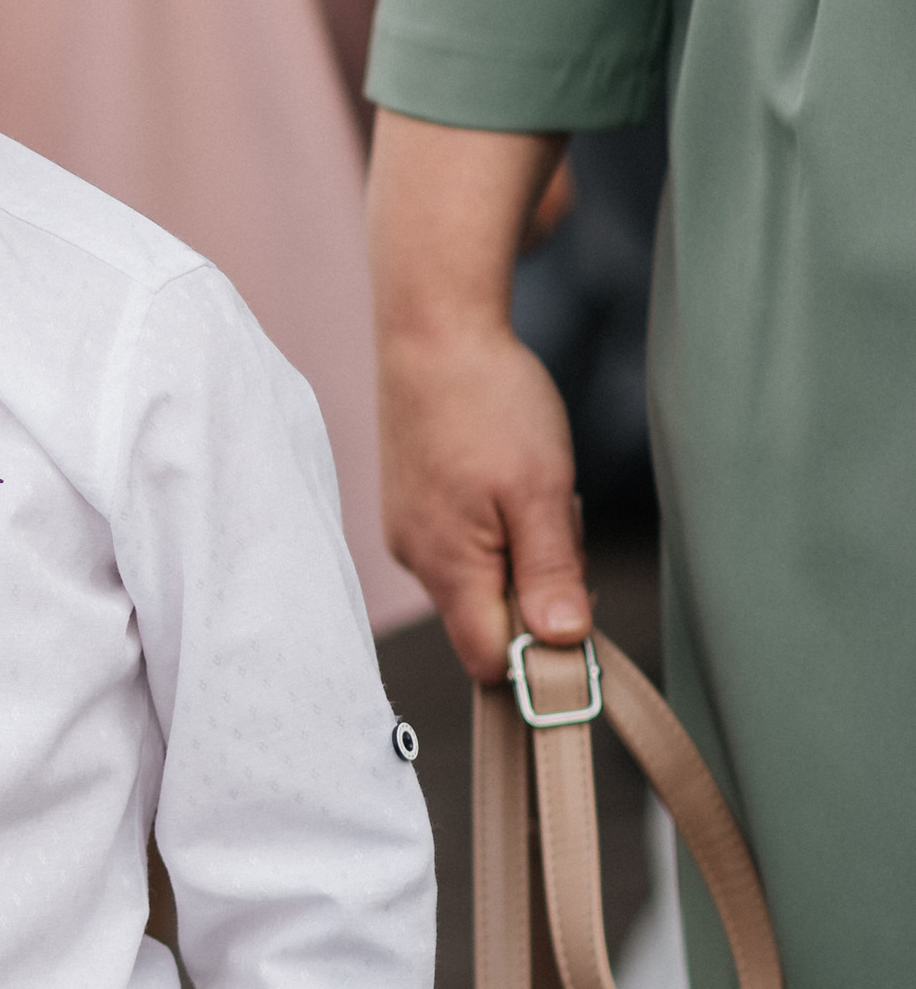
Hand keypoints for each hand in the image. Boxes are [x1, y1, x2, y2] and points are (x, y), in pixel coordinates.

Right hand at [369, 109, 591, 685]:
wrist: (431, 326)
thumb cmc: (489, 401)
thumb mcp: (542, 489)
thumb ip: (550, 573)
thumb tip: (562, 643)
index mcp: (448, 564)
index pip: (489, 660)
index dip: (536, 661)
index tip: (578, 622)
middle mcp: (418, 558)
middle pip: (488, 621)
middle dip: (536, 593)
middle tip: (561, 524)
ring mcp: (411, 531)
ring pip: (481, 578)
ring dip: (520, 554)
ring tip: (530, 485)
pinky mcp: (413, 505)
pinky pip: (465, 544)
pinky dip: (498, 527)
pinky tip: (505, 475)